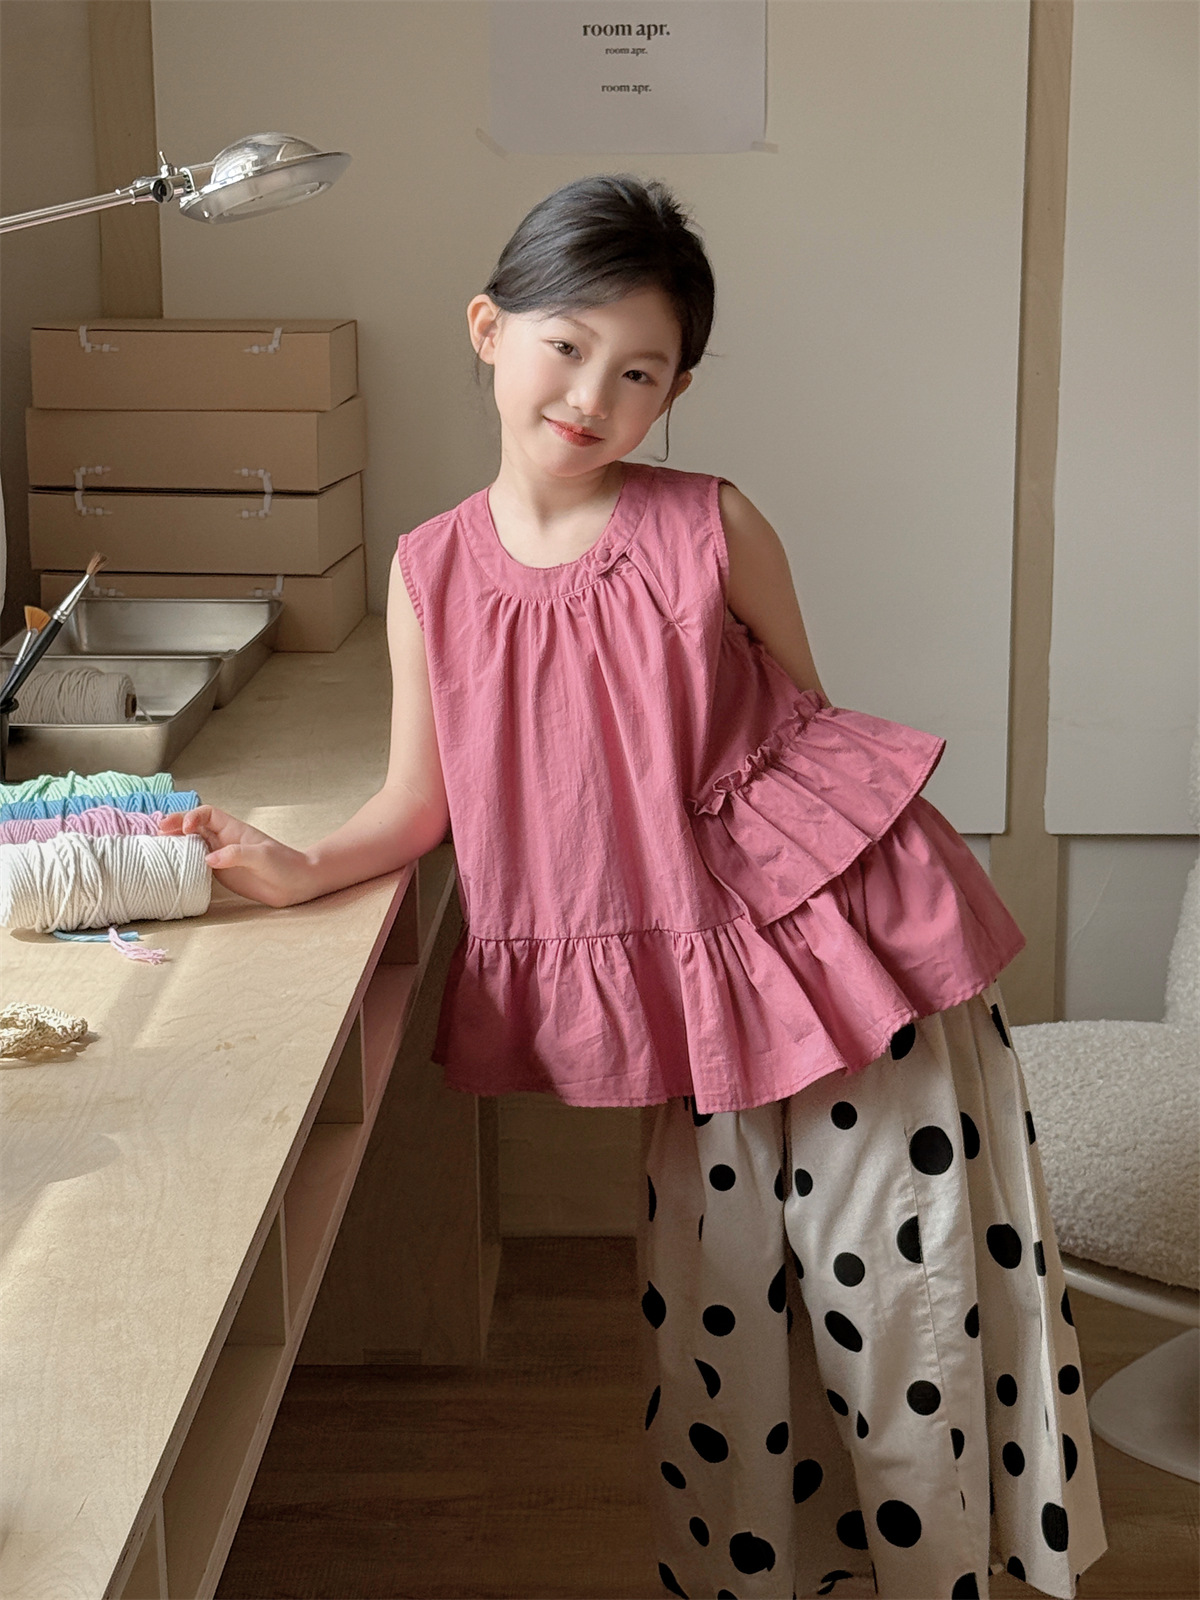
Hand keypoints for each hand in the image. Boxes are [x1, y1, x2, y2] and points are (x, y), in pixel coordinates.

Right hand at [158, 805, 315, 907]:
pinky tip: (172, 868)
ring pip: (192, 845)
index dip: (193, 816)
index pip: (207, 813)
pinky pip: (197, 865)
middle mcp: (224, 840)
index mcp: (234, 829)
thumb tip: (209, 859)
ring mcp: (221, 857)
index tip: (187, 828)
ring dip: (176, 844)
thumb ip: (237, 854)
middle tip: (159, 831)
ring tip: (157, 848)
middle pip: (194, 826)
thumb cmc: (285, 864)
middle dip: (176, 825)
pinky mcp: (221, 874)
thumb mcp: (262, 856)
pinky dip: (183, 864)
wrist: (297, 884)